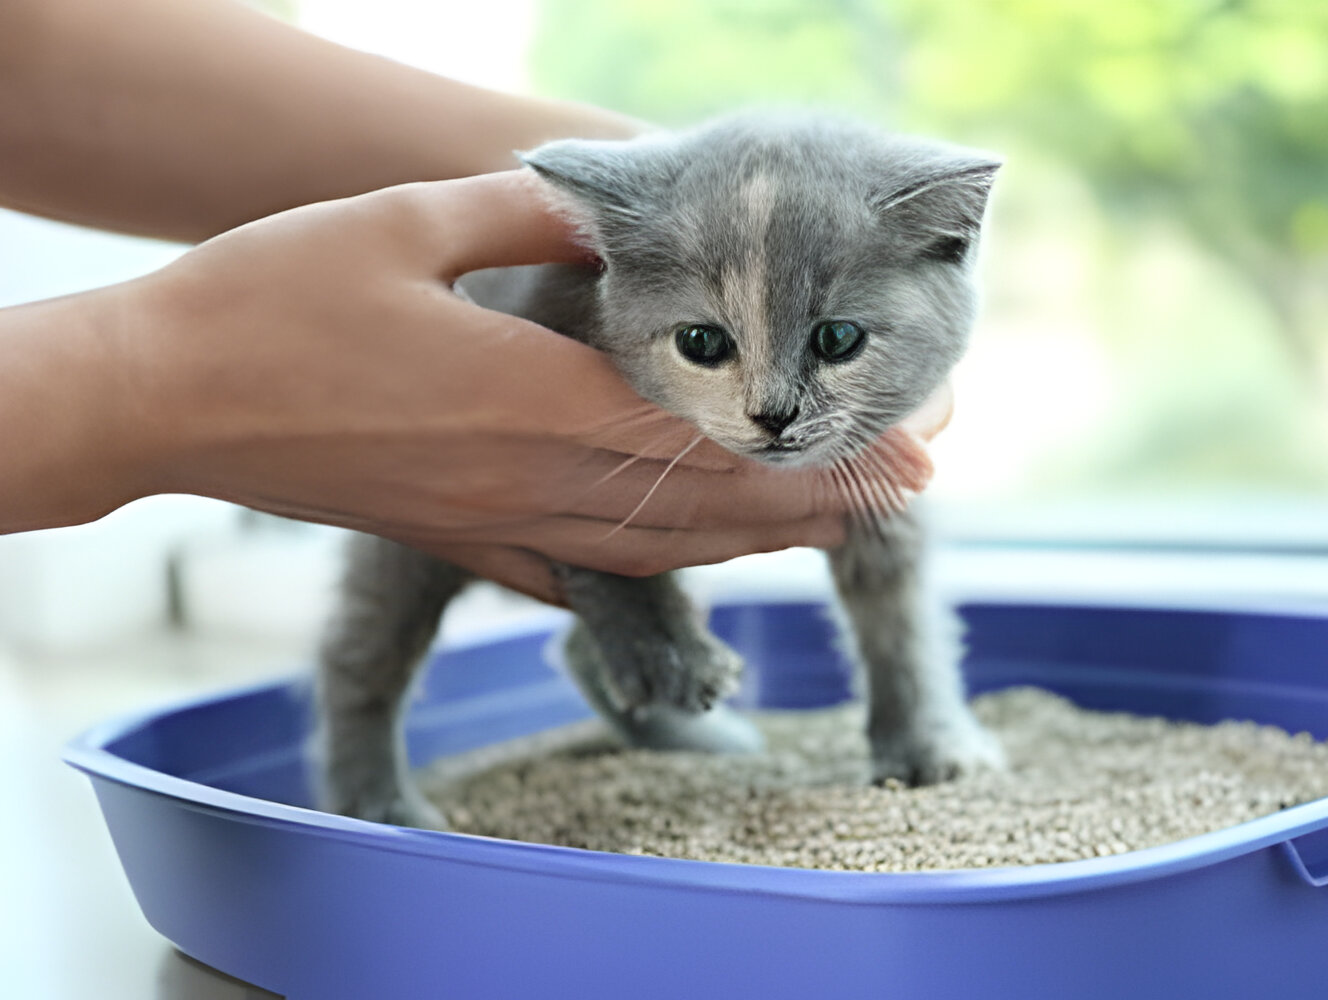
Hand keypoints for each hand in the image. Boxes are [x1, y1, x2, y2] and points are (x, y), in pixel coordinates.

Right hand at [101, 171, 938, 602]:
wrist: (167, 398)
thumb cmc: (274, 300)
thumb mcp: (407, 222)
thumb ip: (532, 215)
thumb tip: (620, 205)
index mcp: (535, 400)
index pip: (716, 437)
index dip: (821, 448)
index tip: (904, 450)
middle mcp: (533, 479)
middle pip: (711, 506)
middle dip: (823, 500)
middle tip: (910, 494)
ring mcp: (498, 521)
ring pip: (661, 548)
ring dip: (759, 540)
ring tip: (833, 529)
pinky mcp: (463, 539)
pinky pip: (583, 568)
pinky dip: (661, 567)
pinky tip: (696, 562)